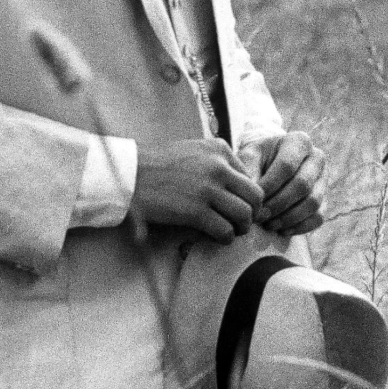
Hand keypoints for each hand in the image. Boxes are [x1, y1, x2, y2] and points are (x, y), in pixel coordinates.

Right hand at [131, 139, 262, 242]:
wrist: (131, 173)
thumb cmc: (160, 164)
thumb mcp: (194, 150)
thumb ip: (218, 161)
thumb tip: (239, 183)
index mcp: (220, 150)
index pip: (250, 179)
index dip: (247, 197)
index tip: (237, 206)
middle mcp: (218, 167)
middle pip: (256, 197)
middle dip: (252, 214)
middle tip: (240, 222)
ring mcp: (208, 189)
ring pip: (244, 215)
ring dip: (240, 228)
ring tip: (230, 231)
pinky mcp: (196, 211)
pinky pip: (225, 230)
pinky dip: (224, 238)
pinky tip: (215, 236)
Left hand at [239, 131, 326, 236]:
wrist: (269, 166)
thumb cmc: (258, 159)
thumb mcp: (250, 157)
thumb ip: (248, 171)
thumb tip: (252, 196)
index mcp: (299, 141)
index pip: (287, 166)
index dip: (269, 186)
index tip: (253, 200)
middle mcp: (317, 157)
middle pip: (302, 185)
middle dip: (278, 204)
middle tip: (259, 216)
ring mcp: (324, 179)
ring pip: (313, 203)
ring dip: (288, 217)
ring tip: (268, 224)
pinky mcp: (325, 199)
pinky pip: (318, 217)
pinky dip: (300, 227)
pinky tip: (281, 230)